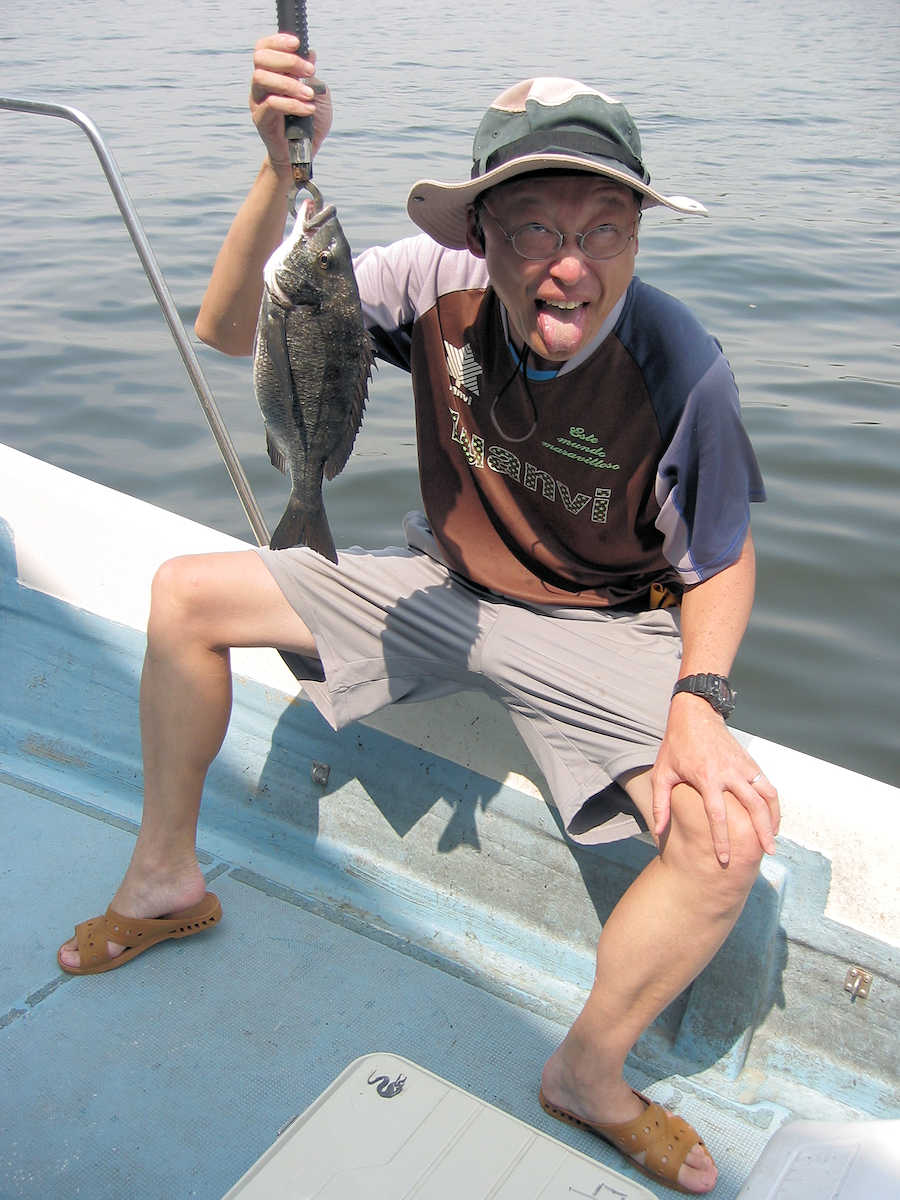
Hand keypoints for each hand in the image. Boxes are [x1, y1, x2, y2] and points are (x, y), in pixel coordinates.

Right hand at [250, 34, 332, 170]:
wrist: (303, 155)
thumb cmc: (309, 125)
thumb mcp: (317, 95)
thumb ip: (312, 76)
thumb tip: (310, 53)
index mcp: (271, 75)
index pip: (264, 48)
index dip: (278, 41)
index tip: (297, 43)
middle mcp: (260, 85)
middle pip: (261, 59)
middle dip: (287, 60)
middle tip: (309, 71)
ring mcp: (258, 101)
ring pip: (262, 78)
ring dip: (290, 83)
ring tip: (310, 95)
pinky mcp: (261, 119)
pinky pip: (272, 104)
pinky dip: (292, 104)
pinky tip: (307, 109)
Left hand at [650, 694, 779, 864]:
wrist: (695, 714)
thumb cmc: (676, 746)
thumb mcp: (662, 773)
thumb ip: (660, 803)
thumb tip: (659, 831)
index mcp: (706, 777)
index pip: (717, 815)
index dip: (721, 839)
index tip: (724, 859)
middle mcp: (729, 773)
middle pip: (752, 807)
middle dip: (760, 832)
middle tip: (766, 854)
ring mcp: (743, 767)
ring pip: (766, 797)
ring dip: (772, 820)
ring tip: (772, 841)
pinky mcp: (750, 763)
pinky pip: (767, 786)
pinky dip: (773, 805)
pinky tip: (772, 820)